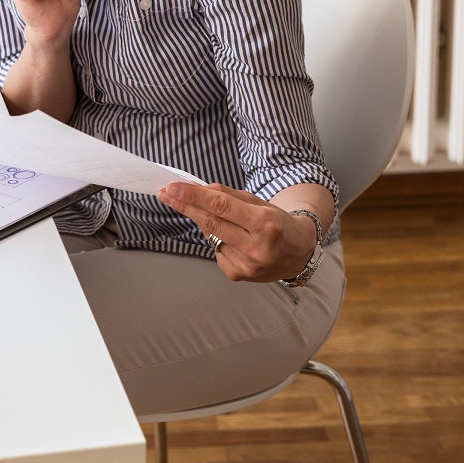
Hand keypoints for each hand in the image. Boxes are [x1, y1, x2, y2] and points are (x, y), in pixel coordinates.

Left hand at [158, 181, 317, 281]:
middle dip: (185, 206)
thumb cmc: (277, 223)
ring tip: (217, 217)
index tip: (173, 187)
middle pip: (210, 223)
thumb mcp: (258, 203)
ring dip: (204, 222)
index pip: (221, 206)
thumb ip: (227, 196)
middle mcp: (256, 248)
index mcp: (265, 224)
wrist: (297, 253)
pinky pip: (216, 250)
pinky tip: (233, 240)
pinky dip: (217, 240)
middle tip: (166, 193)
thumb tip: (197, 190)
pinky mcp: (237, 275)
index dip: (194, 196)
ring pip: (210, 236)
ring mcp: (246, 265)